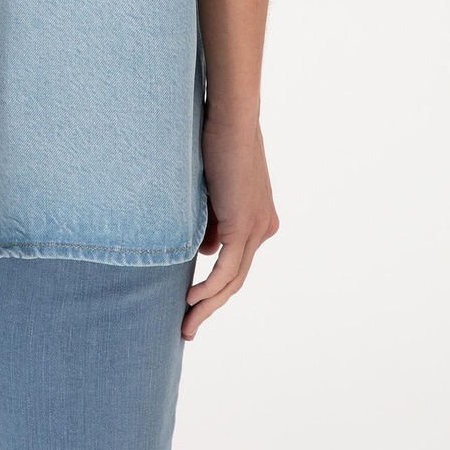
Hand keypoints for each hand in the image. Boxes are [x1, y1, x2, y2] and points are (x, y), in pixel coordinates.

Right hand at [182, 112, 278, 339]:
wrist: (232, 120)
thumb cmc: (217, 142)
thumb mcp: (213, 190)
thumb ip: (212, 222)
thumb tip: (206, 251)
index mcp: (258, 219)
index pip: (235, 263)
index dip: (214, 286)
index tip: (191, 301)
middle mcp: (263, 228)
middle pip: (236, 280)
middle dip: (211, 307)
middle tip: (189, 328)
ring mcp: (256, 228)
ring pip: (232, 281)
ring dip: (207, 305)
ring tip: (186, 325)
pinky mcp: (244, 225)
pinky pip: (226, 268)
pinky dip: (209, 287)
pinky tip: (192, 300)